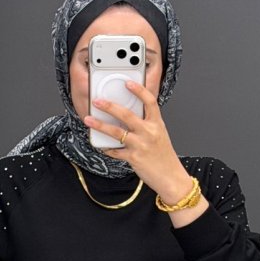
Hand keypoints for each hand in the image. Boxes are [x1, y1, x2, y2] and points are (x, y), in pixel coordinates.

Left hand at [84, 80, 192, 204]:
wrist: (170, 177)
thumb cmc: (164, 156)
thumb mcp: (159, 134)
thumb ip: (147, 124)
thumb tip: (128, 116)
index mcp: (157, 124)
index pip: (149, 101)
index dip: (139, 90)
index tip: (128, 83)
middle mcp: (149, 132)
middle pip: (127, 114)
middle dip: (110, 106)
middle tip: (97, 101)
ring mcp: (140, 145)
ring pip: (116, 132)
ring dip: (100, 125)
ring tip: (89, 120)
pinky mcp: (133, 158)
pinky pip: (115, 151)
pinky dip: (106, 148)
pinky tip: (101, 145)